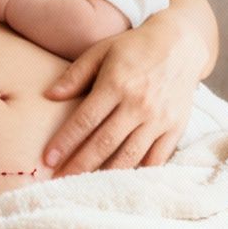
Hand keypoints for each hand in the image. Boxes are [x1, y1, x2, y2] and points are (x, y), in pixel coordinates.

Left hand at [40, 15, 207, 175]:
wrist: (180, 43)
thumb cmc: (134, 47)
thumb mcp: (101, 51)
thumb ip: (75, 74)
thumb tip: (49, 96)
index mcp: (117, 84)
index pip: (85, 121)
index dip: (65, 142)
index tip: (48, 159)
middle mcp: (138, 104)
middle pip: (104, 143)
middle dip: (79, 165)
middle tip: (59, 180)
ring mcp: (159, 118)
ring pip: (129, 156)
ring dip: (106, 174)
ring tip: (86, 185)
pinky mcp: (176, 127)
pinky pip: (156, 158)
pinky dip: (139, 172)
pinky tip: (122, 180)